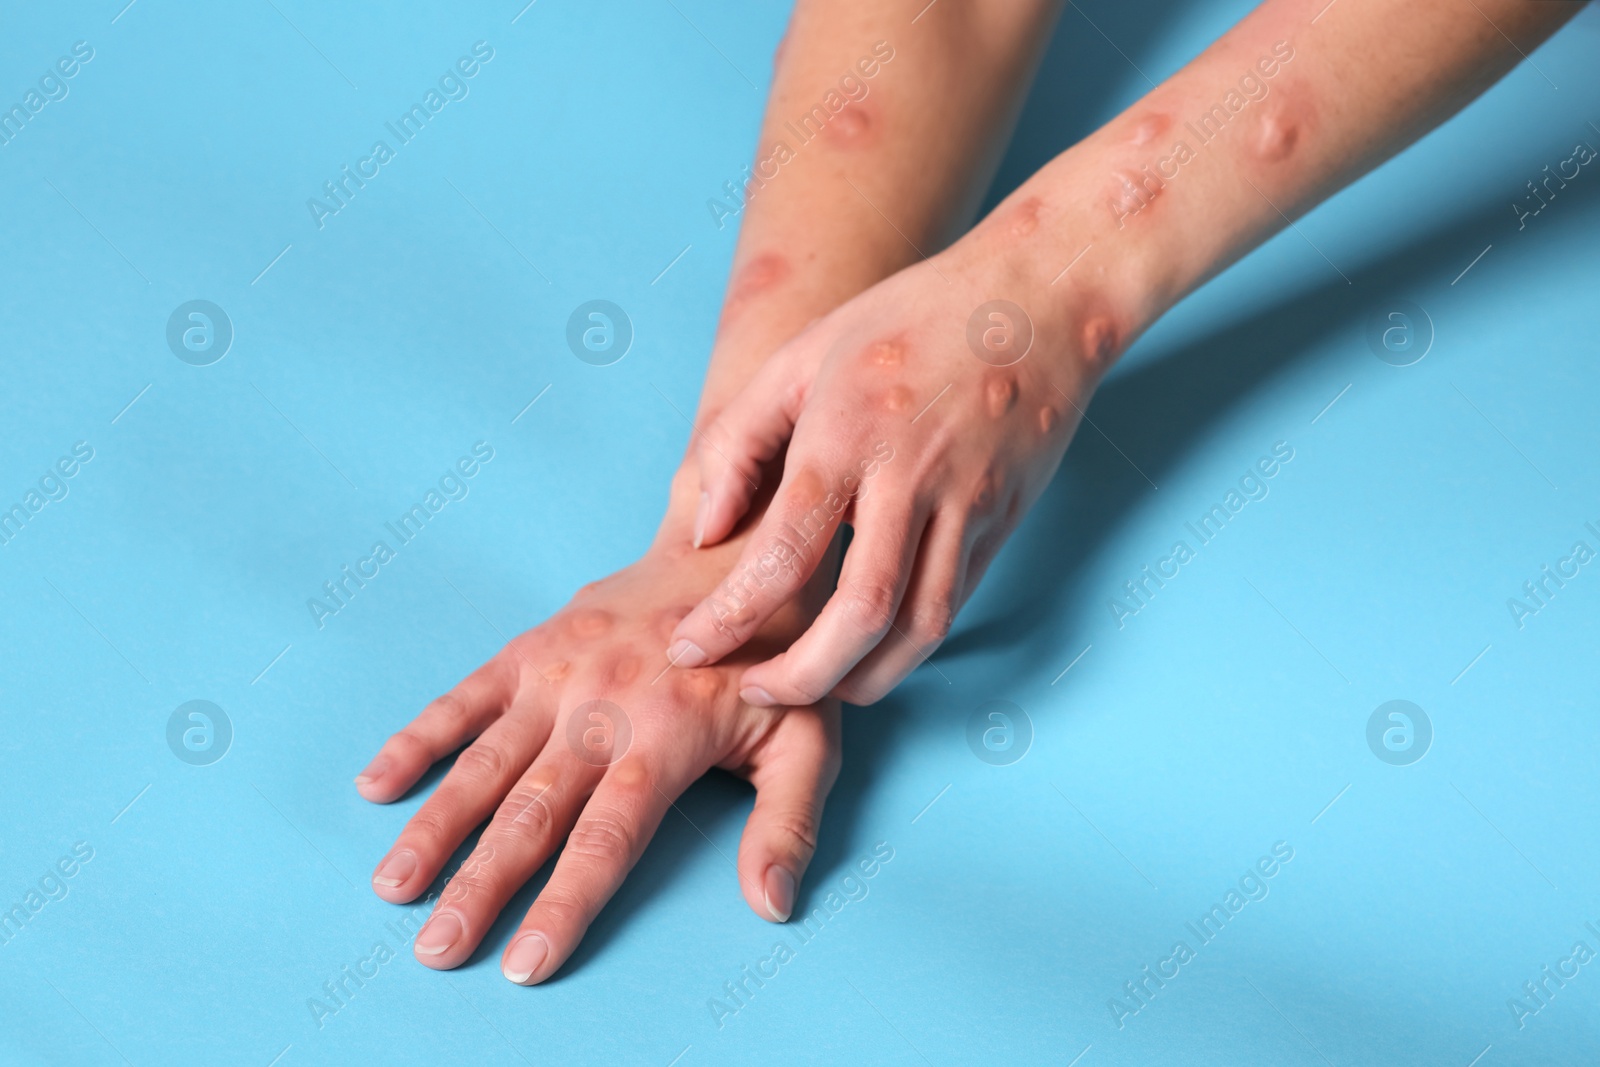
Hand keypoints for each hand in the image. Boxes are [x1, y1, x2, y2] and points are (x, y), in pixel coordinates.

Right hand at [355, 531, 839, 984]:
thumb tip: (770, 905)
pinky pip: (466, 695)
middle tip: (436, 949)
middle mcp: (602, 706)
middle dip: (480, 886)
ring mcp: (560, 672)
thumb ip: (788, 824)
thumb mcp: (808, 739)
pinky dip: (419, 737)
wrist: (744, 550)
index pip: (606, 838)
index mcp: (666, 737)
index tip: (524, 962)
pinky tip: (375, 784)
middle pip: (531, 813)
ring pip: (486, 762)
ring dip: (436, 826)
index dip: (564, 903)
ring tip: (393, 885)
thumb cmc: (779, 659)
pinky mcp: (536, 645)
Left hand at [670, 232, 1119, 705]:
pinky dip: (904, 648)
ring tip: (811, 686)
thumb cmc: (906, 321)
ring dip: (861, 679)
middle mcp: (912, 477)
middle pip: (862, 612)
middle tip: (757, 691)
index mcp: (848, 432)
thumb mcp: (800, 356)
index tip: (692, 647)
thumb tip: (704, 534)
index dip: (732, 615)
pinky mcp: (1001, 523)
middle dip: (803, 675)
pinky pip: (951, 606)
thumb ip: (737, 441)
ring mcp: (967, 504)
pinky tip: (865, 651)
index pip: (784, 550)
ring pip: (919, 627)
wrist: (1037, 301)